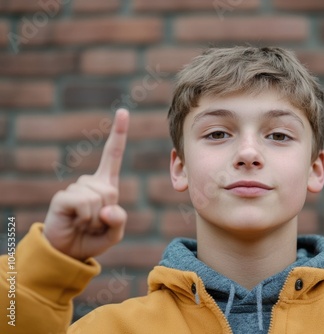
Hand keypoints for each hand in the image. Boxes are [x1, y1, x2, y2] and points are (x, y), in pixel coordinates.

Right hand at [43, 109, 129, 260]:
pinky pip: (84, 203)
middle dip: (108, 212)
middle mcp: (90, 182)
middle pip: (111, 190)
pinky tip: (76, 221)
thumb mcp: (114, 233)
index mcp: (106, 185)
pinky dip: (85, 217)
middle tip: (96, 223)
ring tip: (85, 223)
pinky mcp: (63, 197)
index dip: (119, 134)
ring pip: (98, 197)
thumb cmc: (93, 238)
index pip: (113, 155)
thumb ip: (119, 221)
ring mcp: (76, 188)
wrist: (68, 252)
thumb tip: (110, 209)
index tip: (123, 111)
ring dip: (95, 217)